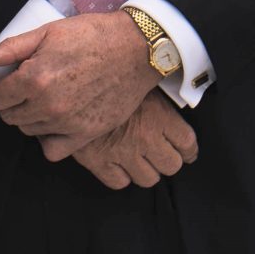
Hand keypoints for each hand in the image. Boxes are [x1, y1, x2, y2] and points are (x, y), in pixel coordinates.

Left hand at [0, 12, 159, 151]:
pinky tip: (54, 121)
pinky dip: (48, 139)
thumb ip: (10, 49)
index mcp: (34, 79)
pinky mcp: (86, 134)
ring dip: (30, 117)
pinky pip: (53, 150)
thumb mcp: (46, 33)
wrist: (135, 49)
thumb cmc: (91, 36)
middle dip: (12, 102)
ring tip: (44, 99)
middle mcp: (48, 106)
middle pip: (10, 116)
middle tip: (26, 87)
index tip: (7, 80)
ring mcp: (67, 123)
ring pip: (29, 130)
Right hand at [52, 91, 197, 188]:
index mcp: (160, 116)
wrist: (66, 80)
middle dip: (167, 160)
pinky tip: (116, 165)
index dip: (188, 149)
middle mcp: (146, 138)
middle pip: (172, 164)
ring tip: (138, 161)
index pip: (187, 143)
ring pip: (148, 178)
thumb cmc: (103, 71)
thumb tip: (165, 92)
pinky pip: (119, 182)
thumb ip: (153, 96)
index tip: (186, 151)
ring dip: (145, 171)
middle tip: (161, 155)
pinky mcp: (99, 161)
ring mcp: (124, 152)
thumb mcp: (136, 78)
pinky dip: (119, 176)